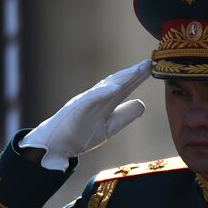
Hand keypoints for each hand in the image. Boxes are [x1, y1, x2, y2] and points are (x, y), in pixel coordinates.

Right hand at [19, 59, 151, 170]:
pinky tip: (116, 87)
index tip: (152, 67)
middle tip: (149, 62)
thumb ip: (124, 116)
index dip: (138, 78)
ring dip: (122, 78)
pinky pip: (92, 98)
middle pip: (118, 82)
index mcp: (105, 102)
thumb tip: (142, 104)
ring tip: (138, 70)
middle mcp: (97, 98)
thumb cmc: (79, 135)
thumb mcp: (108, 128)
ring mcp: (86, 101)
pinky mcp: (77, 108)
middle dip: (134, 73)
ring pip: (107, 86)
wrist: (55, 144)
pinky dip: (103, 92)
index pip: (125, 87)